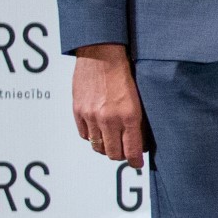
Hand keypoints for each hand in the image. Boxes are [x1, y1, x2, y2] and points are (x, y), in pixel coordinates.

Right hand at [71, 43, 146, 168]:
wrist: (101, 54)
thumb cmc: (125, 71)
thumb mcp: (139, 97)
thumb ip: (137, 119)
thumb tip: (139, 139)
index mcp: (129, 115)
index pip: (131, 150)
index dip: (135, 161)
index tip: (137, 163)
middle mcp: (109, 119)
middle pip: (113, 154)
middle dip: (121, 155)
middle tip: (125, 151)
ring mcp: (91, 116)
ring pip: (97, 147)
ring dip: (106, 147)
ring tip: (112, 140)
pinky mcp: (78, 111)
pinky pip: (84, 135)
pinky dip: (92, 136)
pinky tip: (99, 130)